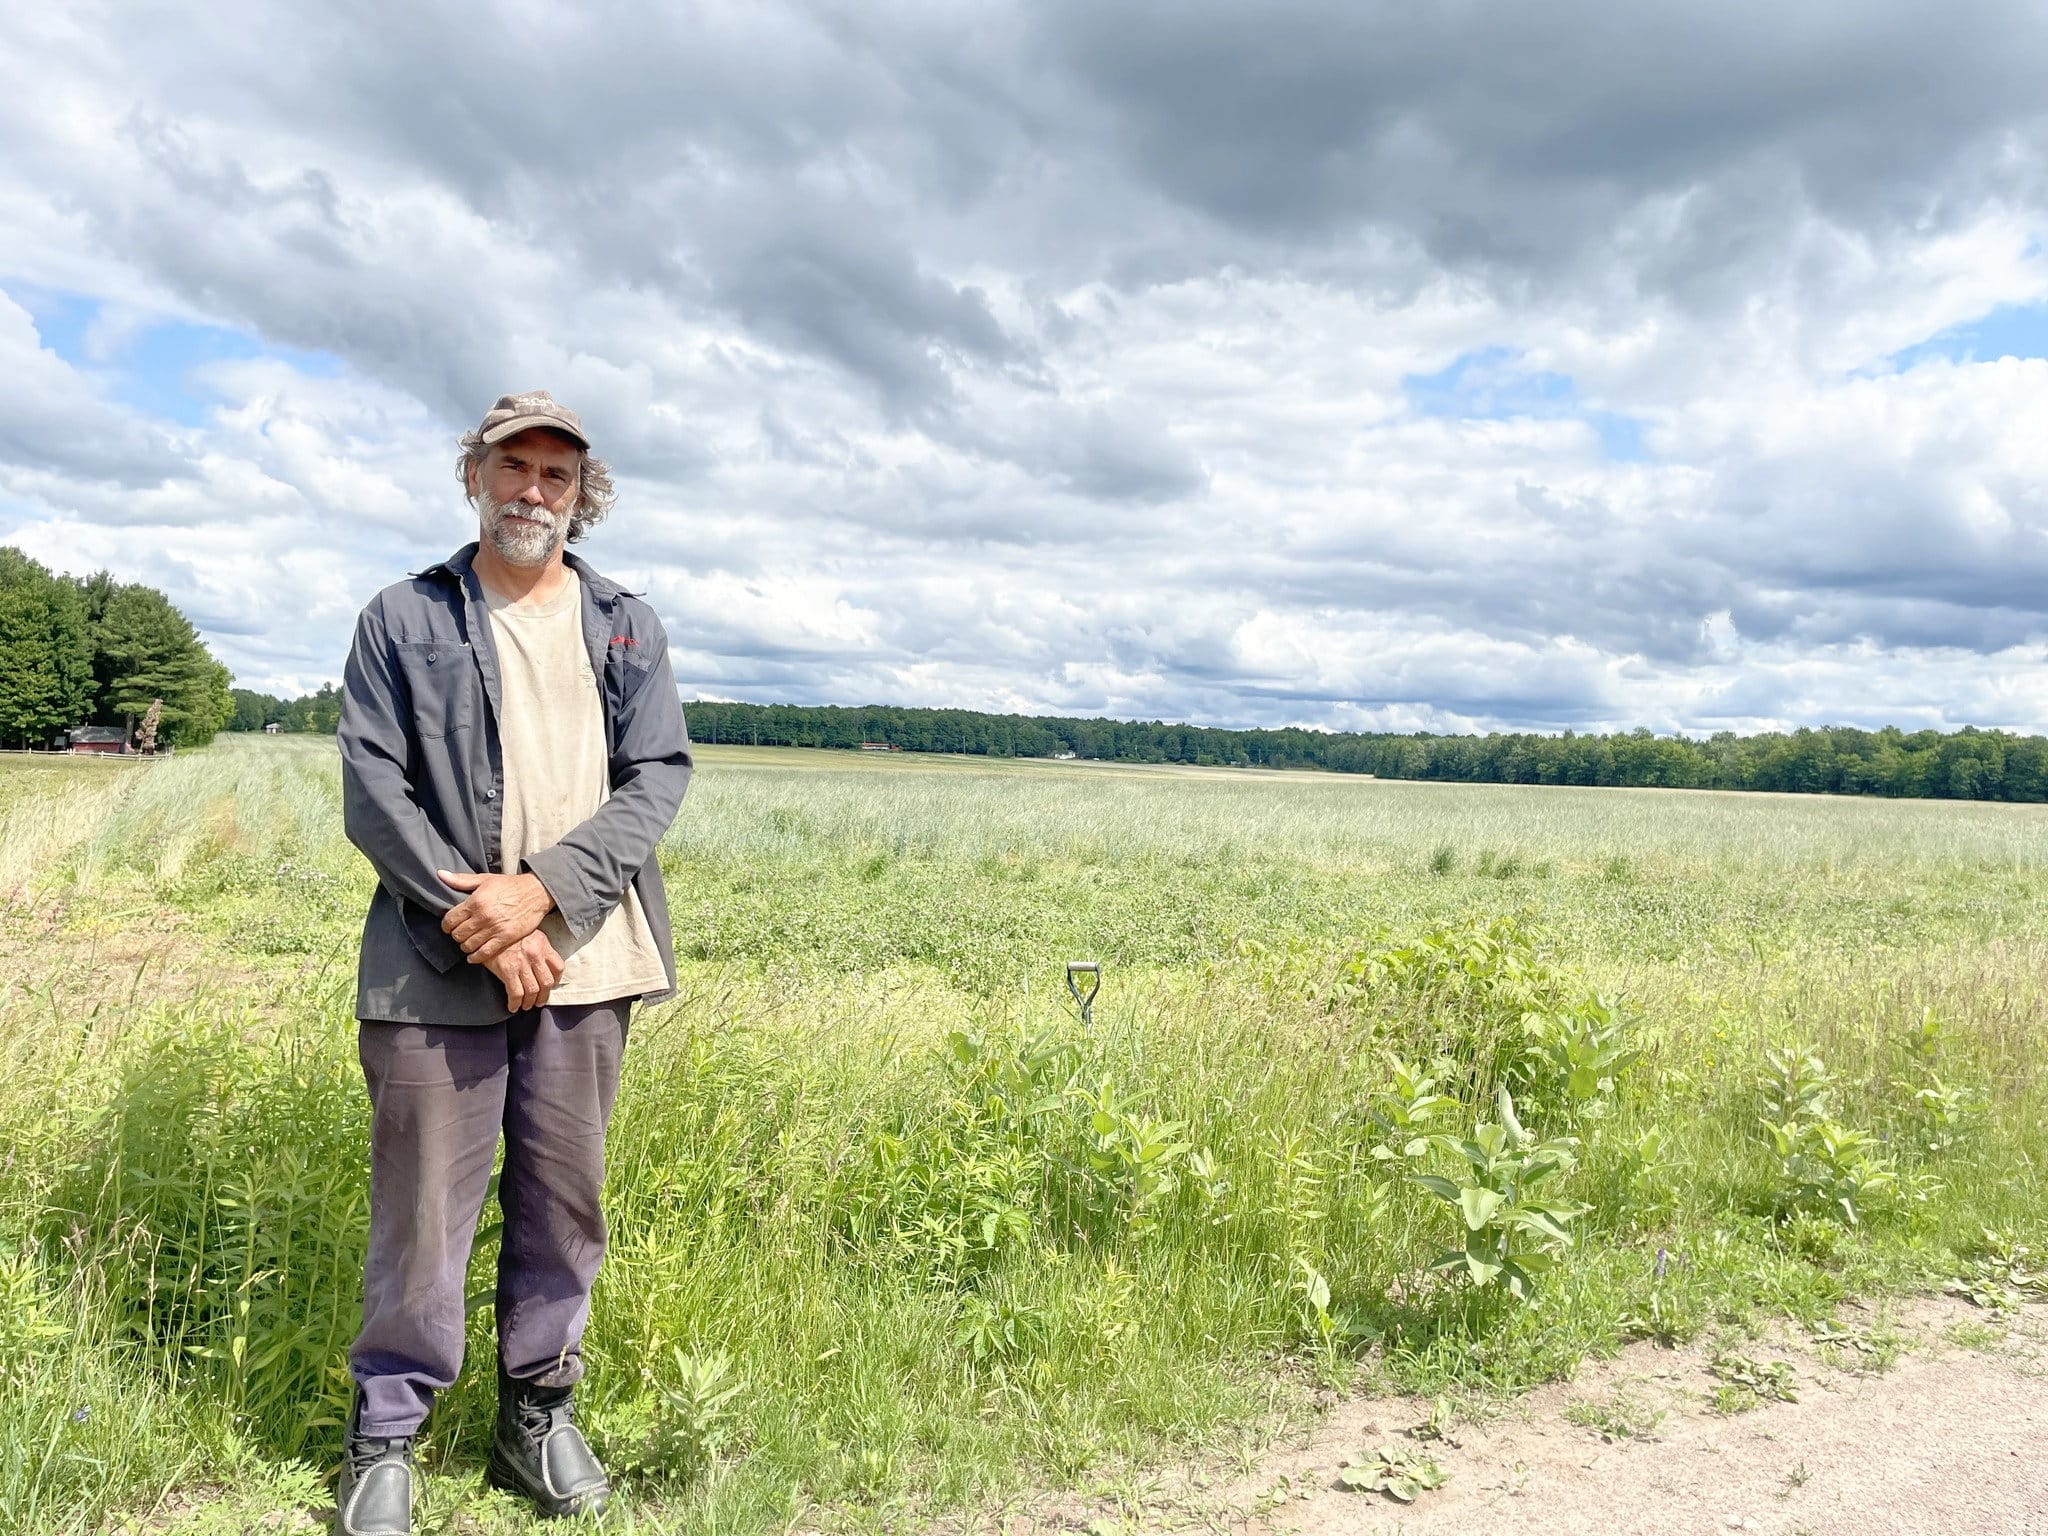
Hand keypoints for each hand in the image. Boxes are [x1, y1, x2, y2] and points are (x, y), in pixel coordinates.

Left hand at [439, 870, 553, 961]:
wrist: (536, 892)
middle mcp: (483, 916)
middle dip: (456, 935)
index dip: (446, 926)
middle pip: (458, 934)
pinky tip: (473, 956)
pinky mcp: (505, 938)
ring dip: (465, 946)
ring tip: (468, 943)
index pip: (450, 920)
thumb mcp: (484, 879)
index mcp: (476, 901)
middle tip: (460, 934)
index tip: (449, 927)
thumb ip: (461, 880)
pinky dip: (476, 957)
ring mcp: (495, 928)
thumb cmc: (510, 885)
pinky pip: (484, 953)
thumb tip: (440, 874)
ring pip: (469, 945)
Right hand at [485, 930, 563, 1012]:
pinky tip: (513, 1006)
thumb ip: (538, 947)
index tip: (551, 985)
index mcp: (542, 945)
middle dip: (543, 996)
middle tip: (539, 1000)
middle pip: (547, 983)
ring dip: (530, 1002)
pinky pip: (516, 993)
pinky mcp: (507, 971)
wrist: (489, 928)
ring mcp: (522, 964)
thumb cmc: (508, 932)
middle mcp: (535, 955)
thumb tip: (543, 964)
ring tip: (526, 1005)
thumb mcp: (529, 933)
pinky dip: (515, 1003)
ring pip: (533, 990)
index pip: (558, 967)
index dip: (556, 980)